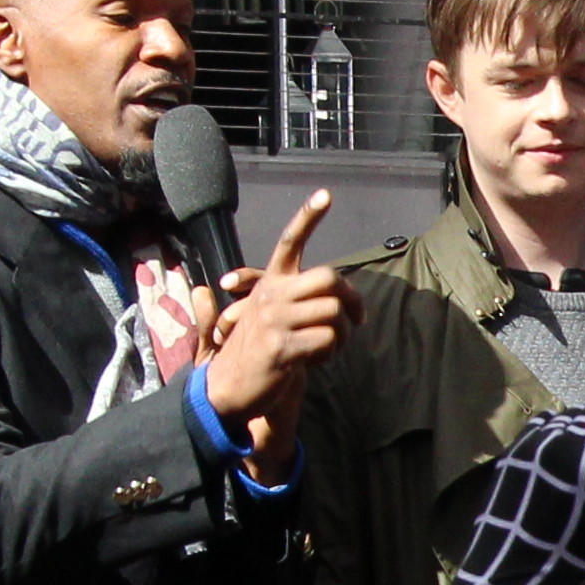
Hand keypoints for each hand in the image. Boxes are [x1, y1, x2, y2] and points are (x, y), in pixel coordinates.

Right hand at [197, 196, 348, 440]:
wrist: (227, 389)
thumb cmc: (255, 352)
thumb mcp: (268, 319)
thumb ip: (298, 303)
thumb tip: (339, 299)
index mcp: (269, 284)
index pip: (289, 243)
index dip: (307, 217)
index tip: (325, 195)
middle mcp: (270, 295)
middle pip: (330, 278)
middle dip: (352, 299)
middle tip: (358, 319)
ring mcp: (274, 320)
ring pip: (334, 312)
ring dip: (343, 335)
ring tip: (328, 348)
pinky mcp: (282, 347)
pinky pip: (328, 341)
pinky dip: (331, 354)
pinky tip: (315, 361)